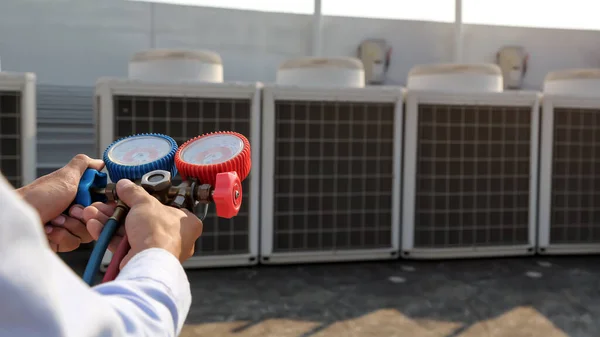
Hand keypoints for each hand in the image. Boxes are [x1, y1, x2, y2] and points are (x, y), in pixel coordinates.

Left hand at [17, 154, 103, 251]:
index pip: (102, 202)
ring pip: (86, 233)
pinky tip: (49, 229)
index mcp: (77, 193)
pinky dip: (62, 236)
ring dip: (70, 226)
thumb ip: (84, 165)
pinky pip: (74, 243)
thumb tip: (100, 161)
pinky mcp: (60, 241)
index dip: (100, 205)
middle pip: (97, 218)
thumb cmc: (38, 197)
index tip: (91, 203)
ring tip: (55, 220)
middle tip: (70, 210)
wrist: (18, 221)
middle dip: (83, 216)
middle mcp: (73, 209)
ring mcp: (67, 226)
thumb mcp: (65, 176)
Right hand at [83, 179, 202, 268]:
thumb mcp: (145, 203)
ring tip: (92, 212)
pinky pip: (123, 245)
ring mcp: (156, 251)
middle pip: (143, 220)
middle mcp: (175, 239)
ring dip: (109, 221)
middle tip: (106, 203)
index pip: (168, 207)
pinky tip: (94, 225)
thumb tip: (125, 185)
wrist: (147, 263)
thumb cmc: (158, 233)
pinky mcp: (140, 260)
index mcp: (187, 224)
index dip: (148, 201)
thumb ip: (134, 193)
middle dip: (119, 211)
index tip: (131, 195)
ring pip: (129, 232)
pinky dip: (108, 235)